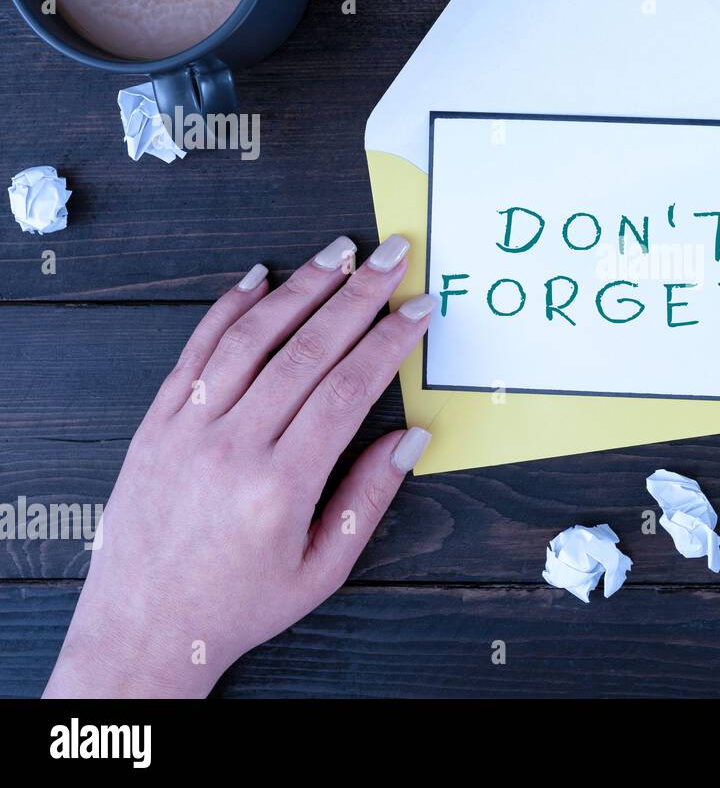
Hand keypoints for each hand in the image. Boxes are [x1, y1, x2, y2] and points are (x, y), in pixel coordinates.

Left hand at [44, 236, 434, 697]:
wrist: (142, 627)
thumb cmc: (237, 605)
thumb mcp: (321, 569)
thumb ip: (368, 498)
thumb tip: (410, 436)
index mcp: (280, 486)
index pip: (347, 389)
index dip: (389, 342)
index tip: (419, 309)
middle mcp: (231, 447)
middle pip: (306, 350)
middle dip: (357, 295)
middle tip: (392, 255)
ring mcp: (187, 429)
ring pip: (251, 338)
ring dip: (300, 286)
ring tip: (338, 251)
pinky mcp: (156, 423)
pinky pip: (195, 351)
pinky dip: (228, 308)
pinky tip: (259, 276)